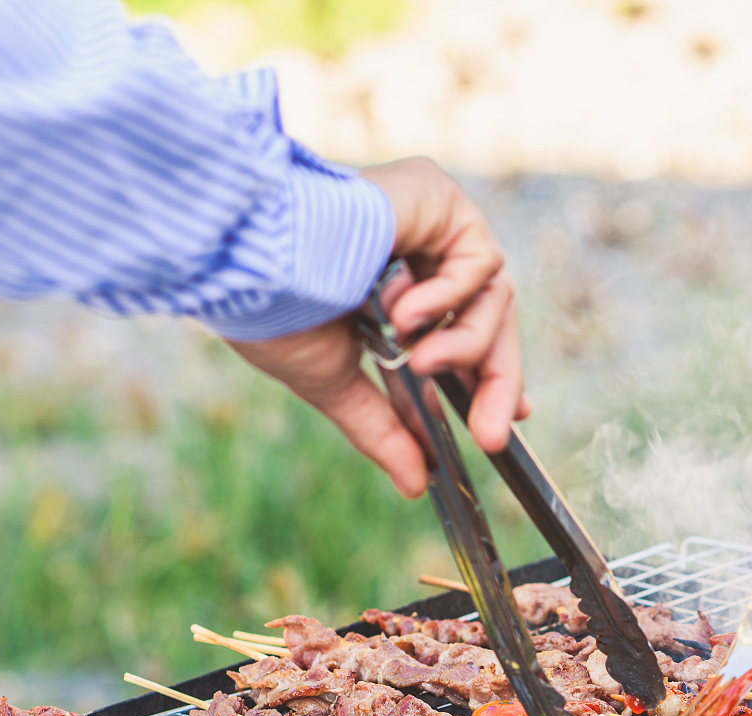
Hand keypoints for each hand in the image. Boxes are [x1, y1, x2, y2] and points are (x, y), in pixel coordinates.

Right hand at [225, 157, 527, 496]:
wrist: (249, 262)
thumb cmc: (270, 310)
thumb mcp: (334, 382)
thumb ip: (382, 429)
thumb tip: (413, 485)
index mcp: (390, 287)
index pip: (461, 332)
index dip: (489, 376)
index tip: (502, 423)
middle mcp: (415, 249)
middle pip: (488, 318)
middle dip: (493, 381)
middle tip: (490, 436)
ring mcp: (428, 220)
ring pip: (492, 297)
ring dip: (463, 344)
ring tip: (420, 362)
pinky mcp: (438, 196)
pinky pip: (479, 260)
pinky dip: (449, 297)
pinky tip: (403, 310)